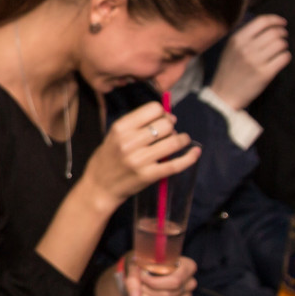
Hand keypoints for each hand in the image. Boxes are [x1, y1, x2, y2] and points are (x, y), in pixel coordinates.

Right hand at [82, 101, 198, 210]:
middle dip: (172, 126)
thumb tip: (169, 117)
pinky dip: (190, 157)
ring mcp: (139, 160)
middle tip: (171, 132)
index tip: (164, 119)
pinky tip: (195, 152)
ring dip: (182, 139)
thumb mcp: (114, 135)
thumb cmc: (108, 159)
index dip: (163, 112)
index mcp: (120, 128)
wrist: (99, 186)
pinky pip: (175, 164)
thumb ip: (136, 124)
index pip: (153, 109)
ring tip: (181, 141)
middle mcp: (129, 143)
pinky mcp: (148, 176)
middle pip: (165, 125)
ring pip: (173, 142)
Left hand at [121, 254, 197, 295]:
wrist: (141, 272)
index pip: (175, 281)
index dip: (154, 283)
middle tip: (138, 288)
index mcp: (186, 266)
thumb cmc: (142, 265)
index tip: (141, 277)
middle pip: (170, 295)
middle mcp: (190, 282)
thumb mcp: (135, 265)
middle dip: (148, 294)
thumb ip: (133, 280)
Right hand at [208, 14, 290, 109]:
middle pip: (274, 32)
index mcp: (237, 39)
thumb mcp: (230, 48)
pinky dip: (285, 57)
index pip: (262, 21)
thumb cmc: (229, 70)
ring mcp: (256, 61)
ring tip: (279, 51)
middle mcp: (246, 48)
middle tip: (283, 38)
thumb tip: (268, 25)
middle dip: (282, 33)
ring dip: (284, 46)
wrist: (224, 94)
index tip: (282, 23)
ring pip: (281, 44)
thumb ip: (245, 36)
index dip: (275, 20)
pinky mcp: (265, 74)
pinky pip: (284, 58)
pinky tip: (280, 60)